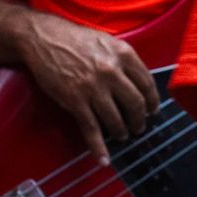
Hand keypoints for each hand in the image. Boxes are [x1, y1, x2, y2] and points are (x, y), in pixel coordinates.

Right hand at [17, 11, 157, 163]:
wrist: (43, 38)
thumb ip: (124, 61)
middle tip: (139, 127)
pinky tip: (104, 158)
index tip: (153, 110)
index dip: (152, 101)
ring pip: (115, 118)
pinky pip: (91, 129)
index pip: (147, 83)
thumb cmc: (76, 39)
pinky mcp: (74, 100)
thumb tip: (138, 82)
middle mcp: (112, 72)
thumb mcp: (108, 42)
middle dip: (140, 120)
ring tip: (122, 135)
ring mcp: (93, 88)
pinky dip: (98, 147)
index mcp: (124, 54)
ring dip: (121, 131)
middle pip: (135, 104)